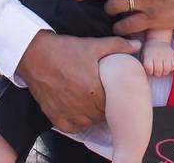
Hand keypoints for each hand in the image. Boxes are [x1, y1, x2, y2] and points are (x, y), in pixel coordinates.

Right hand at [16, 31, 140, 132]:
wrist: (36, 54)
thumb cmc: (66, 50)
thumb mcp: (93, 45)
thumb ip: (118, 46)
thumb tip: (137, 45)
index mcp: (93, 90)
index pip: (111, 105)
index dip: (112, 98)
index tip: (109, 91)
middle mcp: (81, 105)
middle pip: (100, 115)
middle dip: (102, 106)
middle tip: (100, 95)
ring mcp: (66, 112)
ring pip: (86, 123)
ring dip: (90, 115)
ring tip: (89, 102)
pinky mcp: (53, 115)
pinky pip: (70, 127)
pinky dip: (75, 122)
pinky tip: (76, 111)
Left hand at [142, 38, 173, 76]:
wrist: (157, 41)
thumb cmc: (148, 52)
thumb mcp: (142, 56)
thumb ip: (143, 65)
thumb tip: (143, 74)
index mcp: (148, 55)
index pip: (149, 68)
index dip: (149, 71)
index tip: (149, 69)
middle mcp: (157, 54)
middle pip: (158, 70)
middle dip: (157, 73)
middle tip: (156, 71)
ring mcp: (166, 54)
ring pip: (167, 69)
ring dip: (164, 72)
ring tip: (162, 70)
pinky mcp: (173, 54)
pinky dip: (171, 68)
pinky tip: (167, 66)